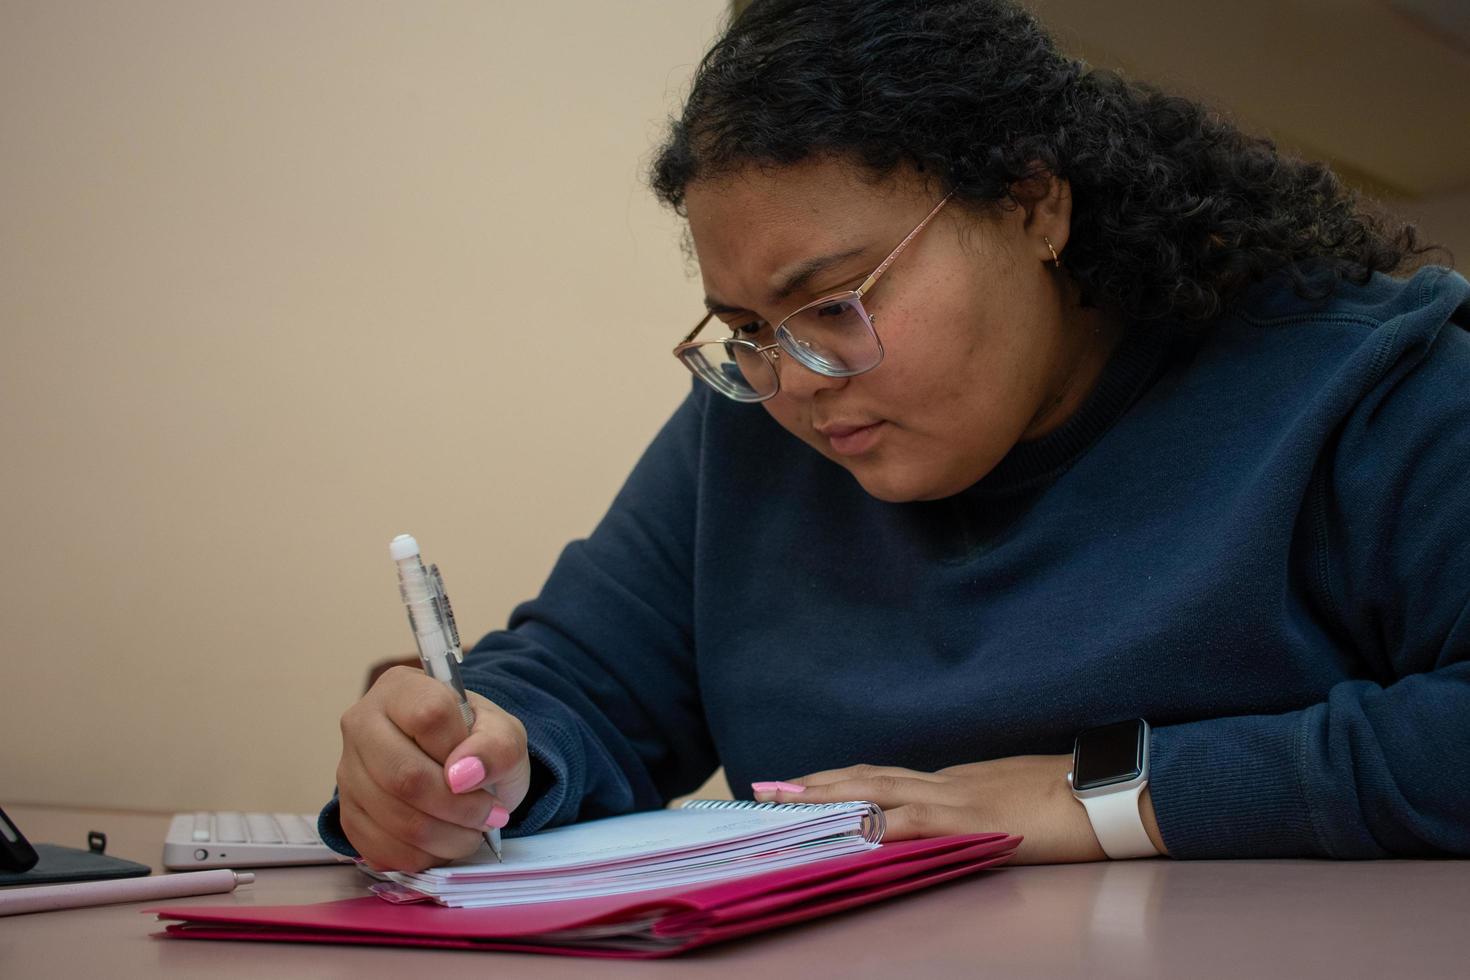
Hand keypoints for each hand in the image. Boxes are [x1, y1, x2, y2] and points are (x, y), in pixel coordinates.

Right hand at [335, 666, 532, 871]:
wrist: (458, 769)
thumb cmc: (476, 743)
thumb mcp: (504, 735)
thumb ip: (496, 746)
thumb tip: (462, 776)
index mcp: (400, 688)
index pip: (428, 716)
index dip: (462, 751)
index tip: (483, 771)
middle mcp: (362, 723)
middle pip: (405, 776)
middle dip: (458, 807)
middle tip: (489, 815)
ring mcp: (348, 771)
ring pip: (395, 818)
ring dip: (447, 836)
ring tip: (472, 830)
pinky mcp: (348, 815)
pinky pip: (382, 849)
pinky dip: (424, 856)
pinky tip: (444, 842)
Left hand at [752, 755, 1165, 863]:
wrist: (1107, 791)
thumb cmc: (1067, 798)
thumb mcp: (1008, 800)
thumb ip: (972, 808)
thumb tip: (943, 822)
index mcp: (952, 781)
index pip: (881, 778)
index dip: (837, 781)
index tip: (797, 785)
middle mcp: (944, 783)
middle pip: (865, 779)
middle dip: (813, 786)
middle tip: (765, 790)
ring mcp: (955, 799)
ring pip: (875, 793)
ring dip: (826, 798)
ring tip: (784, 803)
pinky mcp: (971, 820)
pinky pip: (912, 823)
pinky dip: (875, 826)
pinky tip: (846, 830)